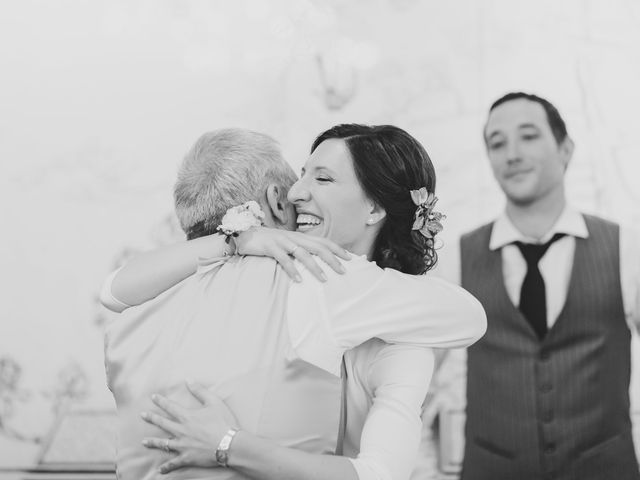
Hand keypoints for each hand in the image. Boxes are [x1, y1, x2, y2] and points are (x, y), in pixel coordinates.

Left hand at [141, 381, 237, 473]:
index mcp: (187, 417)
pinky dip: (166, 467)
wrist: (229, 444)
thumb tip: (188, 379)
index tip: (153, 397)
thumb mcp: (213, 402)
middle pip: (162, 423)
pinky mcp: (187, 457)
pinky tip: (160, 470)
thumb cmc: (223, 422)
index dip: (160, 401)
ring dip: (153, 442)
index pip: (170, 406)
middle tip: (142, 415)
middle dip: (151, 418)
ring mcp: (182, 445)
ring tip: (144, 442)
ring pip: (163, 444)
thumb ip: (199, 391)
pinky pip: (173, 463)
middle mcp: (181, 431)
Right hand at [234, 227, 350, 281]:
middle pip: (318, 247)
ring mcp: (282, 241)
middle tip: (343, 271)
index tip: (350, 258)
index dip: (337, 248)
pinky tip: (298, 280)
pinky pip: (283, 259)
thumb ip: (300, 251)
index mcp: (300, 237)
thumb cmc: (269, 243)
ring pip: (303, 253)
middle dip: (332, 259)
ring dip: (314, 267)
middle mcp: (294, 238)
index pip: (323, 241)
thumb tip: (315, 263)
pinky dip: (291, 270)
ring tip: (324, 279)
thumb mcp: (287, 245)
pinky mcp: (270, 247)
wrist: (245, 235)